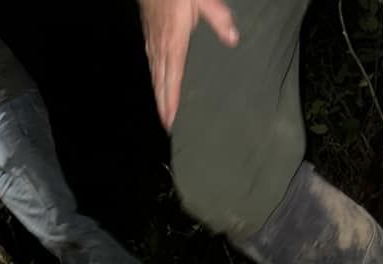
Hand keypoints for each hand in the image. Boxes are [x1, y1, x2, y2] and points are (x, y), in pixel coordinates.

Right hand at [139, 0, 237, 130]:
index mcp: (174, 43)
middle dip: (162, 105)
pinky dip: (154, 77)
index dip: (171, 102)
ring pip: (154, 74)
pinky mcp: (149, 33)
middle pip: (160, 83)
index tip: (170, 120)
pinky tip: (156, 81)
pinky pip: (151, 62)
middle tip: (166, 125)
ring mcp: (152, 40)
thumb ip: (218, 18)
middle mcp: (160, 47)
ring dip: (157, 94)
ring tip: (162, 111)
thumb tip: (233, 39)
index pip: (172, 80)